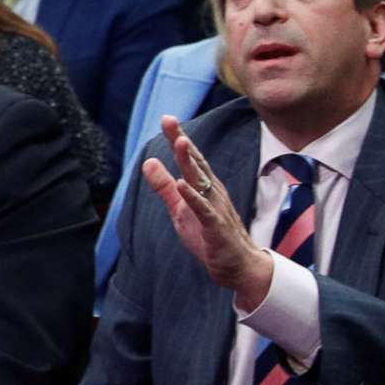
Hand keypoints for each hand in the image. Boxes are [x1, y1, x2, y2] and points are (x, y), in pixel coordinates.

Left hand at [139, 117, 272, 309]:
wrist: (237, 266)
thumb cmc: (208, 235)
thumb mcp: (179, 209)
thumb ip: (164, 187)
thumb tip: (147, 161)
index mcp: (204, 186)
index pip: (190, 158)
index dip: (178, 138)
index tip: (166, 118)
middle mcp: (212, 192)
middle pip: (196, 163)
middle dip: (182, 141)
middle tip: (170, 121)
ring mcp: (216, 208)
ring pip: (201, 181)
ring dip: (190, 162)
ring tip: (179, 142)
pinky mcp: (216, 227)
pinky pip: (204, 210)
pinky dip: (193, 197)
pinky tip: (182, 185)